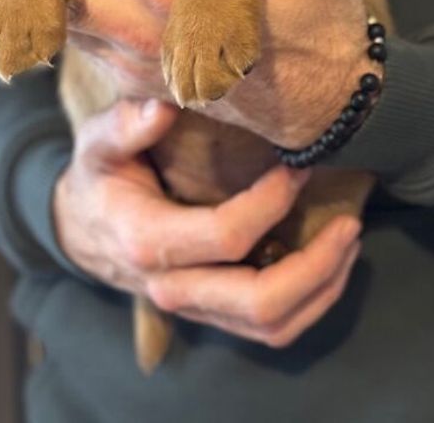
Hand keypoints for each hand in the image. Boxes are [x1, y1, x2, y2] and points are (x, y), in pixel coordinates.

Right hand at [53, 97, 361, 346]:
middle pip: (260, 301)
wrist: (83, 227)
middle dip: (316, 265)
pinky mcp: (214, 313)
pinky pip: (271, 326)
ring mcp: (197, 308)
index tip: (299, 165)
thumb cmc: (99, 176)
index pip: (225, 237)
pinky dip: (312, 300)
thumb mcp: (98, 142)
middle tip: (349, 221)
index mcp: (147, 242)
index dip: (271, 203)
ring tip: (350, 238)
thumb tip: (163, 107)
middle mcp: (173, 287)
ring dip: (322, 287)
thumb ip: (124, 125)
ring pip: (273, 325)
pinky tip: (331, 261)